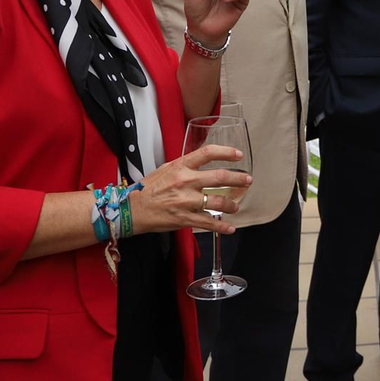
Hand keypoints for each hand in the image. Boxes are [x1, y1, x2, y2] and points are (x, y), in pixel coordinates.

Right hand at [128, 144, 251, 235]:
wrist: (132, 209)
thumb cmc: (148, 188)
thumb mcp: (166, 169)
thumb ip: (185, 165)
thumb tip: (202, 162)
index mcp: (181, 166)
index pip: (208, 153)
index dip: (226, 152)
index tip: (238, 155)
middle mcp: (185, 181)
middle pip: (219, 177)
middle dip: (238, 179)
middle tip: (247, 180)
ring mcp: (186, 201)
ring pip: (217, 201)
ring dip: (231, 204)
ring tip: (235, 206)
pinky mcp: (184, 218)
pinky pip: (208, 223)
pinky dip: (222, 226)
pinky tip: (230, 228)